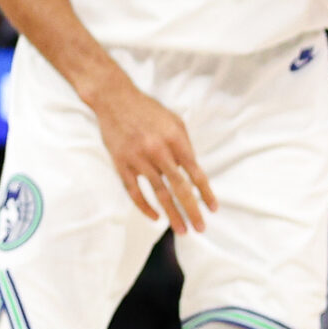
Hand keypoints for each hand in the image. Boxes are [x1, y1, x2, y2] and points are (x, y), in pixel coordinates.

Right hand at [83, 78, 213, 232]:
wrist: (114, 99)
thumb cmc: (147, 110)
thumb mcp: (174, 122)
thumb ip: (184, 146)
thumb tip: (191, 171)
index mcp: (175, 140)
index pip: (195, 173)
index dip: (205, 192)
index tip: (213, 209)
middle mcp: (157, 151)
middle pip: (178, 188)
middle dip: (191, 210)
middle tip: (200, 227)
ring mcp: (138, 159)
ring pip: (158, 193)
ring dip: (171, 214)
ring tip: (180, 229)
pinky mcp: (121, 164)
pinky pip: (134, 191)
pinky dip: (145, 206)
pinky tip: (155, 217)